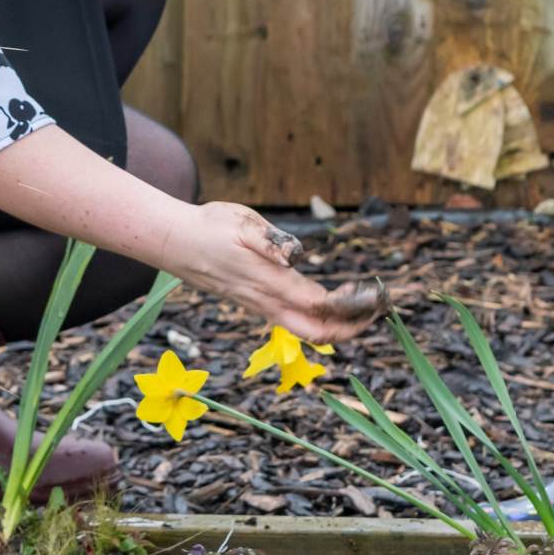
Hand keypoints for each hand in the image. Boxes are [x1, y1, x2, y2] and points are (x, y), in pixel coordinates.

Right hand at [162, 201, 386, 343]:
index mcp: (268, 282)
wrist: (175, 243)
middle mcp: (266, 301)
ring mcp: (260, 306)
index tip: (376, 294)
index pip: (318, 304)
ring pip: (305, 330)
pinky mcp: (255, 303)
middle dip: (352, 329)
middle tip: (378, 312)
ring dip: (338, 324)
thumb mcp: (240, 222)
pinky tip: (330, 300)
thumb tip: (294, 255)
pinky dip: (318, 317)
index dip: (351, 305)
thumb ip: (269, 241)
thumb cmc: (210, 227)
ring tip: (362, 306)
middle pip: (316, 332)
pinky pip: (292, 321)